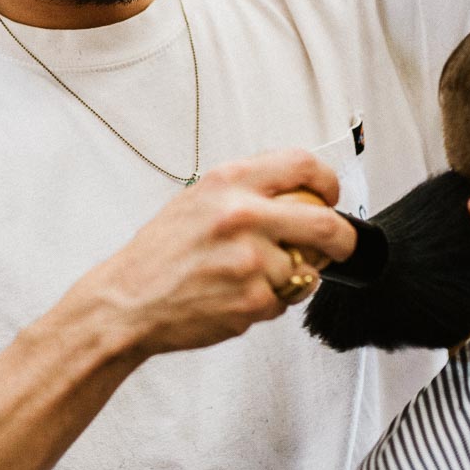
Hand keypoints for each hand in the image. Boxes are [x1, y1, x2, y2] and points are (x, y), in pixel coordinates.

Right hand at [79, 149, 357, 357]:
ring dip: (288, 279)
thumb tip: (303, 199)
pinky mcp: (251, 300)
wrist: (127, 301)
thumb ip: (249, 193)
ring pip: (305, 270)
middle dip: (343, 240)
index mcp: (229, 182)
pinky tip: (233, 297)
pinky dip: (267, 304)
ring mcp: (250, 260)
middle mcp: (242, 216)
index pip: (303, 166)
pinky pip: (284, 302)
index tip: (331, 197)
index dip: (328, 182)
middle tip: (340, 247)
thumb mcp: (198, 200)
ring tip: (245, 279)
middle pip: (327, 224)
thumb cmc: (160, 254)